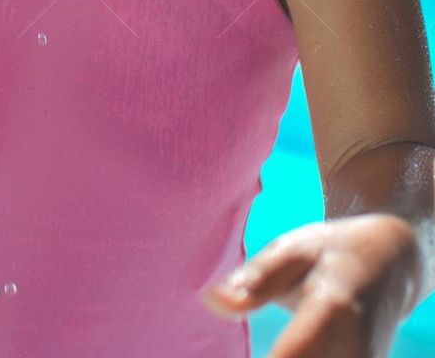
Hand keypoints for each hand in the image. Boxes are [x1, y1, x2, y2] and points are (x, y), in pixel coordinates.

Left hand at [201, 214, 421, 356]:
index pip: (292, 355)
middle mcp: (355, 349)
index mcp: (333, 310)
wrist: (390, 262)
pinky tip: (275, 353)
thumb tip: (211, 301)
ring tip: (252, 348)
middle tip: (210, 352)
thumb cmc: (329, 252)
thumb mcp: (293, 250)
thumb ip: (256, 280)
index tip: (206, 357)